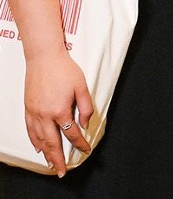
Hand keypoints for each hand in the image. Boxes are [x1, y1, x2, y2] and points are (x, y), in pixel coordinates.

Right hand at [24, 52, 92, 175]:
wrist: (44, 58)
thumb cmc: (64, 70)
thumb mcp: (82, 86)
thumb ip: (86, 107)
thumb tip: (86, 124)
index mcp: (60, 110)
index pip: (72, 133)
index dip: (80, 143)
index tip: (86, 150)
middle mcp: (45, 116)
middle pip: (52, 143)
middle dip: (59, 159)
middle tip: (63, 171)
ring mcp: (34, 114)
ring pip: (39, 140)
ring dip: (46, 154)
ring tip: (52, 164)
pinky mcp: (28, 110)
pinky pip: (30, 131)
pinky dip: (34, 142)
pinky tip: (38, 148)